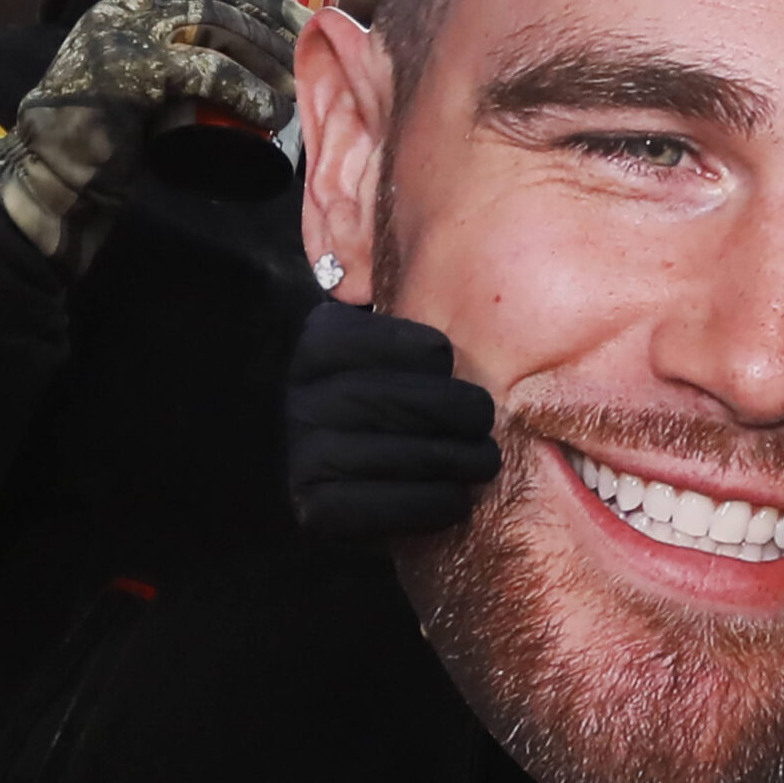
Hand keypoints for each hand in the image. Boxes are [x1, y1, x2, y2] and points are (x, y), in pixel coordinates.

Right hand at [0, 0, 307, 275]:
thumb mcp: (138, 72)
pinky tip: (273, 114)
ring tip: (298, 88)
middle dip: (271, 10)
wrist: (53, 172)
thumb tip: (245, 45)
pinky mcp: (133, 73)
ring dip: (269, 56)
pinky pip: (210, 72)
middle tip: (309, 36)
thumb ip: (170, 48)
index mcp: (126, 1)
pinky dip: (249, 92)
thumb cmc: (108, 130)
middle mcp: (124, 7)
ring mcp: (125, 35)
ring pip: (218, 25)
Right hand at [288, 301, 500, 540]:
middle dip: (453, 411)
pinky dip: (431, 503)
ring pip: (392, 454)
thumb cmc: (402, 398)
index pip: (379, 341)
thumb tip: (459, 271)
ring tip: (483, 460)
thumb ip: (423, 307)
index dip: (425, 352)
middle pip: (389, 399)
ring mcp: (300, 458)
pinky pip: (383, 507)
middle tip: (485, 421)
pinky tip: (456, 498)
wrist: (355, 474)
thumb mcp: (406, 344)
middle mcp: (298, 400)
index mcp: (320, 345)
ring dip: (453, 459)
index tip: (449, 362)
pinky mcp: (314, 511)